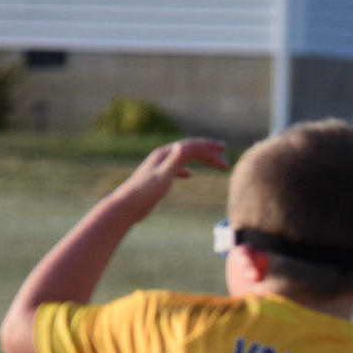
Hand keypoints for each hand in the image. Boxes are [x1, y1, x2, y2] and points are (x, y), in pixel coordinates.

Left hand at [112, 139, 230, 217]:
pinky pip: (176, 168)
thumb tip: (184, 145)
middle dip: (210, 155)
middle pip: (191, 151)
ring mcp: (160, 166)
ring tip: (215, 166)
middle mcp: (163, 157)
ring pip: (185, 159)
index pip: (192, 146)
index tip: (224, 148)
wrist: (126, 206)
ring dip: (201, 161)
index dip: (209, 146)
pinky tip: (189, 175)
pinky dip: (185, 169)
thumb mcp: (162, 177)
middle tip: (226, 163)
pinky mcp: (158, 177)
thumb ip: (174, 161)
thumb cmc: (144, 193)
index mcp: (166, 155)